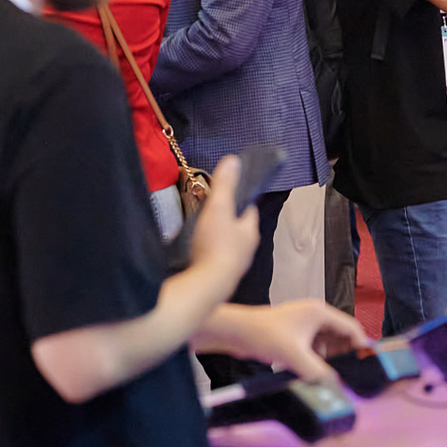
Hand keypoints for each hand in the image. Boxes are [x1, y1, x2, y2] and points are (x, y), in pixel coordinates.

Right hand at [186, 156, 261, 293]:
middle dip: (227, 221)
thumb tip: (234, 160)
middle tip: (211, 212)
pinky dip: (208, 255)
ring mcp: (234, 266)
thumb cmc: (215, 245)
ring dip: (217, 239)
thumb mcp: (219, 208)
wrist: (206, 285)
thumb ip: (225, 185)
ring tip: (201, 232)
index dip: (240, 201)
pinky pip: (215, 261)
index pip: (249, 211)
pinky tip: (196, 254)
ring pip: (227, 246)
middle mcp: (246, 250)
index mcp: (250, 232)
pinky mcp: (220, 279)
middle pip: (238, 230)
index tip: (229, 195)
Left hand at [199, 301, 369, 383]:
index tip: (367, 361)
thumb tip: (335, 384)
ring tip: (332, 373)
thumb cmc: (263, 334)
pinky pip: (315, 346)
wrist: (238, 332)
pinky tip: (312, 370)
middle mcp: (315, 315)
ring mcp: (305, 324)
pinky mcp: (295, 333)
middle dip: (345, 353)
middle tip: (351, 371)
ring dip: (330, 357)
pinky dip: (317, 357)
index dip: (361, 344)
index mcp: (320, 312)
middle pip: (341, 335)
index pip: (351, 327)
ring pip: (327, 342)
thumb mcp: (295, 356)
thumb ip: (317, 371)